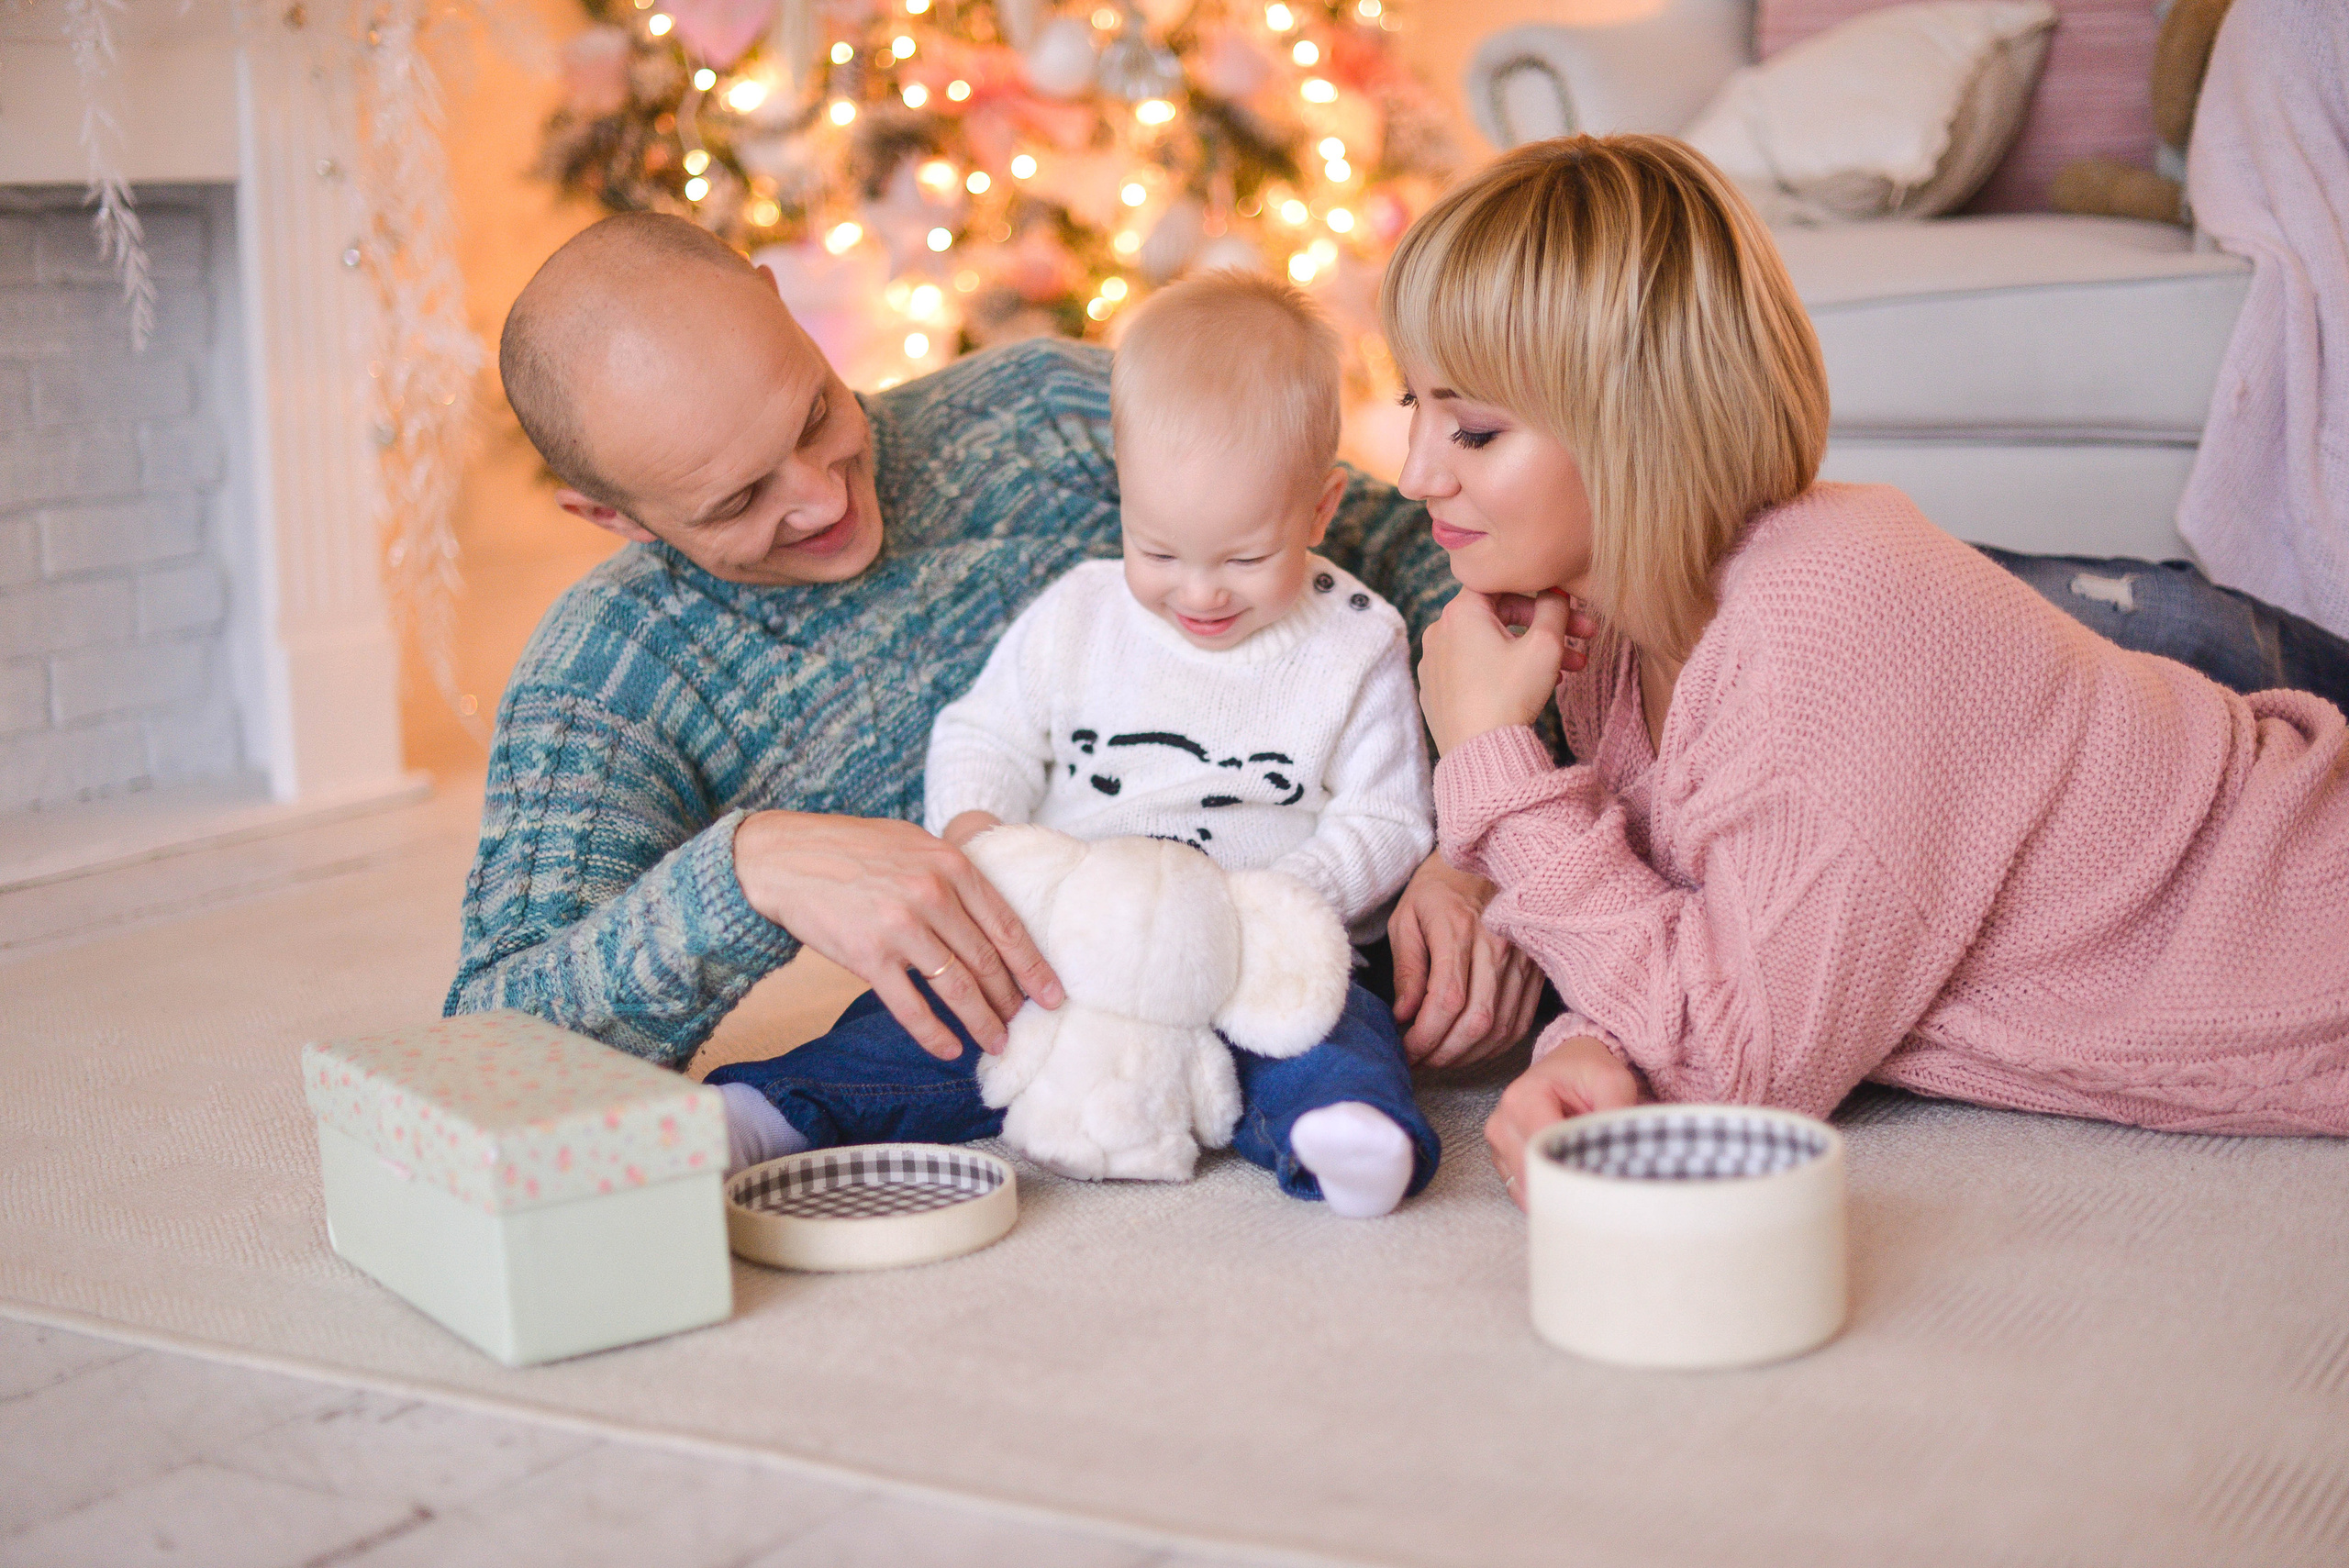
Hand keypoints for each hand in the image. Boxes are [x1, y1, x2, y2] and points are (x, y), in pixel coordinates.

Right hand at [731, 811, 1063, 1059]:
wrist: (785, 858)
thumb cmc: (852, 848)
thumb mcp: (914, 844)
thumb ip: (953, 872)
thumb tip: (990, 910)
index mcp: (950, 866)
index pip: (1007, 926)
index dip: (1034, 966)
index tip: (1053, 994)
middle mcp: (932, 897)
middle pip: (987, 961)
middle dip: (1011, 1000)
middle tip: (1025, 1023)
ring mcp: (900, 929)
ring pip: (957, 988)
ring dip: (982, 1022)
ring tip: (997, 1043)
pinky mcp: (868, 957)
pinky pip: (911, 1006)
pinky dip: (934, 1033)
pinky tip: (950, 1050)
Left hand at [1388, 852, 1542, 1067]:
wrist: (1487, 860)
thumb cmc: (1438, 889)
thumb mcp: (1406, 918)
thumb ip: (1407, 968)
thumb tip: (1404, 1015)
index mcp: (1459, 930)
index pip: (1447, 1000)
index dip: (1425, 1035)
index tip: (1405, 1048)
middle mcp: (1496, 947)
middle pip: (1477, 1020)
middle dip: (1444, 1052)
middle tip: (1419, 1061)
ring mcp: (1521, 960)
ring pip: (1500, 1026)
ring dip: (1468, 1054)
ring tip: (1440, 1058)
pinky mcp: (1535, 971)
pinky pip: (1519, 1021)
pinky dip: (1494, 1045)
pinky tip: (1471, 1048)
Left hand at [1416, 591, 1600, 755]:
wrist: (1479, 753)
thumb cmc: (1509, 696)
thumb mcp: (1545, 644)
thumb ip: (1555, 607)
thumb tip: (1555, 592)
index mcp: (1460, 611)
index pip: (1504, 584)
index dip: (1542, 594)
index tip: (1571, 610)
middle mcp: (1439, 631)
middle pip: (1500, 616)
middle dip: (1545, 628)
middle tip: (1583, 642)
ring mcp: (1433, 662)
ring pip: (1490, 644)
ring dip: (1530, 652)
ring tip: (1569, 672)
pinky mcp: (1435, 690)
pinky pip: (1474, 669)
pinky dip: (1503, 670)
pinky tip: (1531, 687)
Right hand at [1485, 1037, 1642, 1210]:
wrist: (1569, 1065)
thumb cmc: (1586, 1071)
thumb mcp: (1611, 1080)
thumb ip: (1616, 1110)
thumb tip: (1623, 1150)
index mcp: (1523, 1099)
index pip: (1542, 1150)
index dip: (1573, 1168)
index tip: (1602, 1177)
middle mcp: (1502, 1122)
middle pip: (1531, 1173)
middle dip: (1566, 1185)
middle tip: (1599, 1186)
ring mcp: (1498, 1143)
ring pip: (1526, 1187)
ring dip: (1556, 1191)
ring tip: (1585, 1181)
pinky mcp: (1502, 1159)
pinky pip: (1522, 1191)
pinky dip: (1546, 1192)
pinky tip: (1568, 1183)